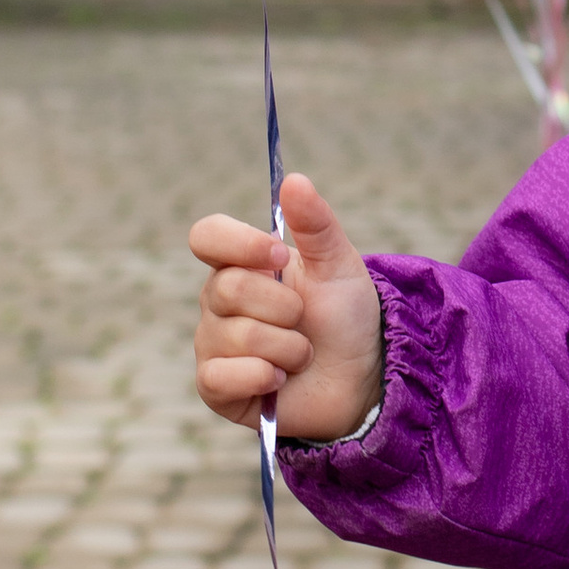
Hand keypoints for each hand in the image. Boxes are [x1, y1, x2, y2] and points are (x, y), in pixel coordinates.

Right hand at [190, 170, 383, 439]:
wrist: (361, 377)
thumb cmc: (344, 317)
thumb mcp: (339, 265)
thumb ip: (316, 224)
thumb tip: (293, 180)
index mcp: (241, 263)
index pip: (207, 235)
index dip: (240, 243)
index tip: (281, 257)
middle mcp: (218, 301)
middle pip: (228, 288)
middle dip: (284, 307)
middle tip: (304, 319)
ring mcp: (213, 344)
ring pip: (236, 336)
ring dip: (288, 347)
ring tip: (301, 354)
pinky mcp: (216, 388)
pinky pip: (219, 377)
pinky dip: (262, 377)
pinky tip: (280, 380)